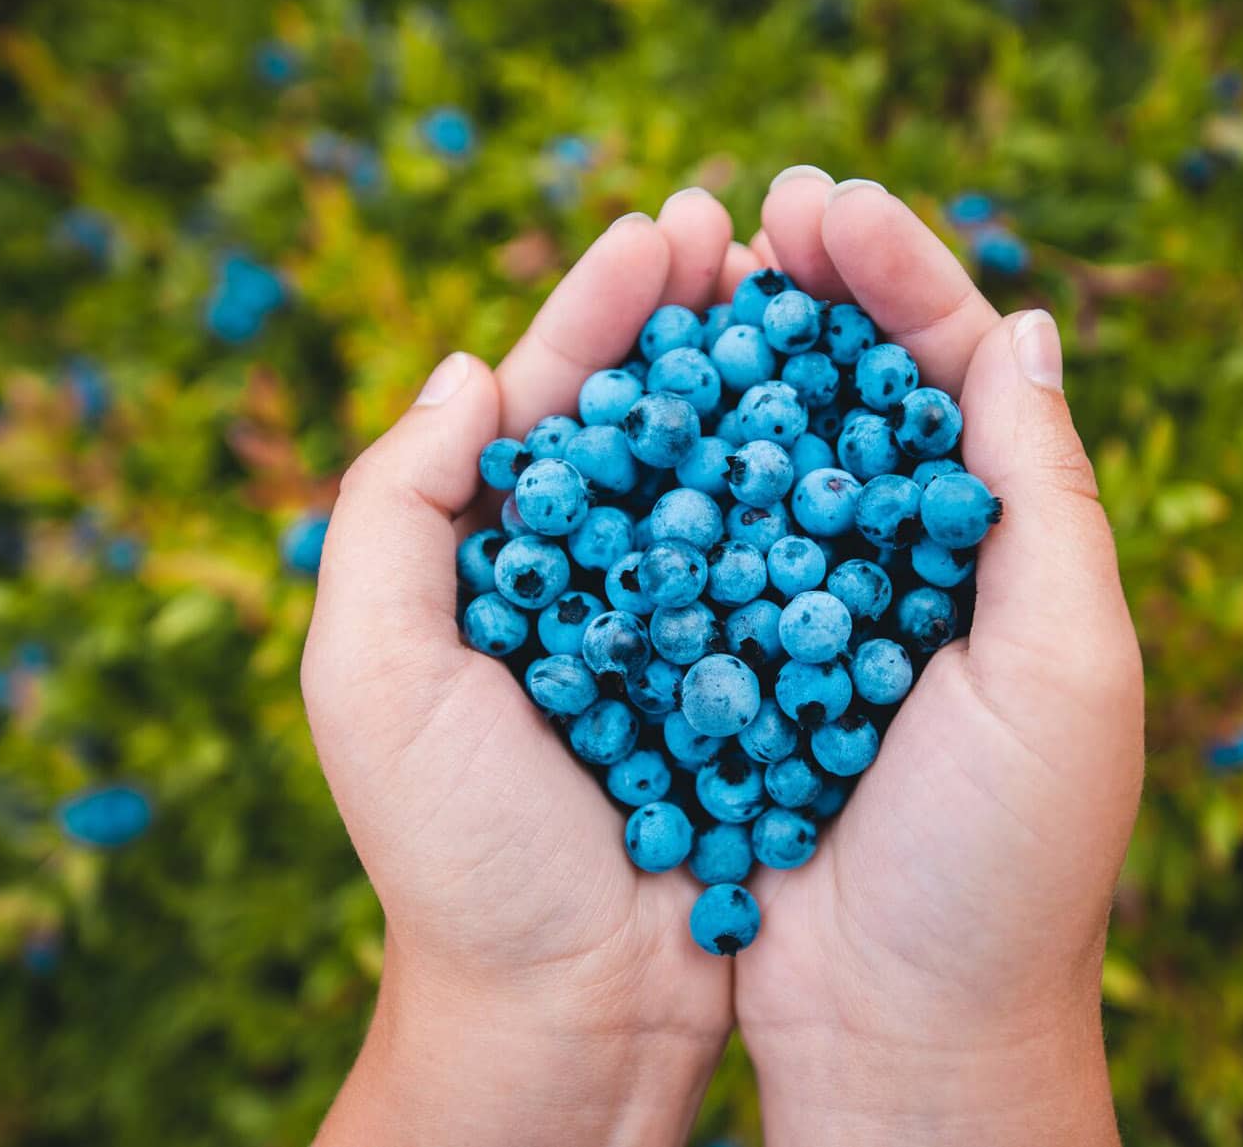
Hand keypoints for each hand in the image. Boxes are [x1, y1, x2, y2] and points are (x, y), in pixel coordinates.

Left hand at [302, 191, 758, 1146]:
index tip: (669, 230)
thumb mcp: (372, 675)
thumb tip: (465, 366)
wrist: (572, 1014)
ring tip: (823, 296)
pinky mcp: (756, 686)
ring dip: (771, 386)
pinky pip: (792, 572)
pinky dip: (825, 500)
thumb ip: (391, 510)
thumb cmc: (460, 853)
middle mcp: (590, 581)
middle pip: (649, 417)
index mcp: (490, 563)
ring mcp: (680, 628)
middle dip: (696, 319)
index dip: (603, 308)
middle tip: (756, 228)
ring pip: (730, 479)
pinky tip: (869, 434)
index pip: (548, 399)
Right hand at [733, 172, 1144, 1144]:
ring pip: (773, 454)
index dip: (899, 275)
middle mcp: (915, 569)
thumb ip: (1044, 494)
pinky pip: (701, 549)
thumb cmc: (1004, 858)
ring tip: (685, 277)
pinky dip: (673, 474)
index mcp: (1008, 553)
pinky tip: (632, 412)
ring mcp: (818, 618)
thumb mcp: (1062, 663)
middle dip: (814, 293)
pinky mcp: (739, 674)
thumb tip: (1024, 322)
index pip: (956, 374)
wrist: (902, 1030)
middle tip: (751, 211)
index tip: (820, 203)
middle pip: (859, 392)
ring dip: (735, 360)